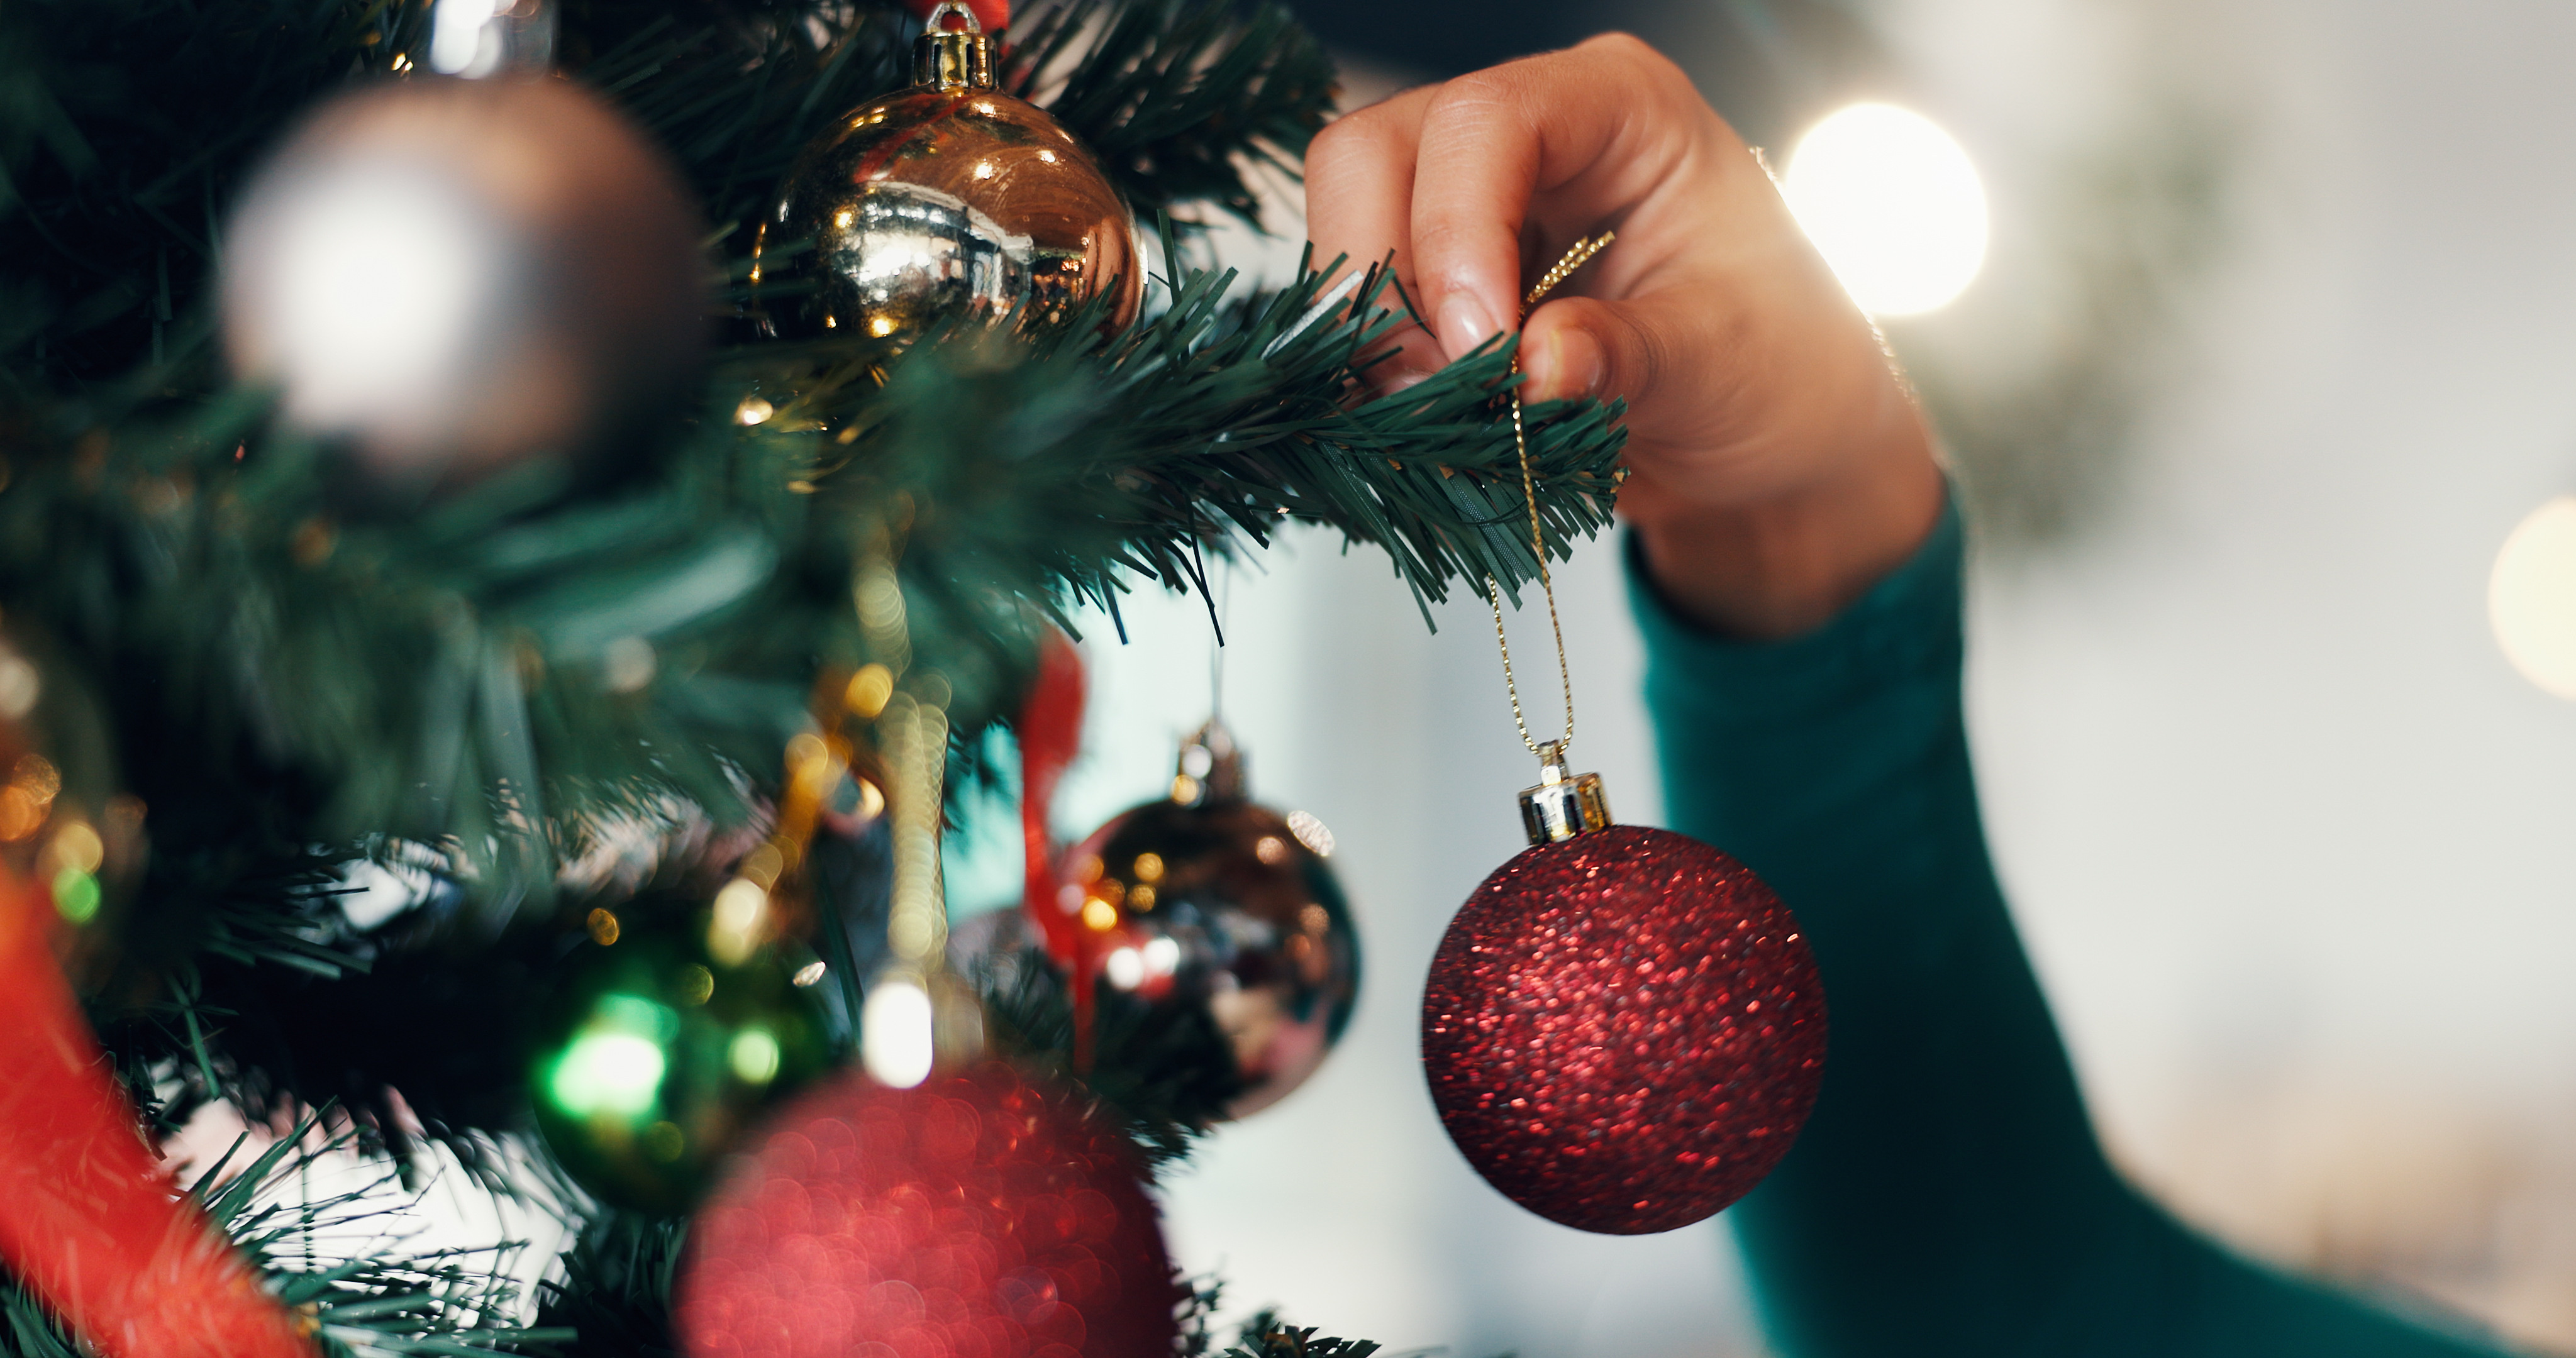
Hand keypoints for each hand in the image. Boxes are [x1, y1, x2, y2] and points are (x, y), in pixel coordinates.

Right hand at [1304, 35, 1944, 637]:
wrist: (1767, 446)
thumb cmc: (1778, 371)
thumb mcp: (1726, 364)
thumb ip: (1628, 356)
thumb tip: (1534, 365)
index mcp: (1620, 108)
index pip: (1483, 121)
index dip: (1454, 232)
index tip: (1485, 352)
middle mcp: (1531, 134)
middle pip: (1374, 154)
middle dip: (1388, 285)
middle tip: (1447, 393)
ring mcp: (1472, 201)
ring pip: (1345, 226)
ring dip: (1374, 338)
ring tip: (1451, 418)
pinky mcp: (1439, 276)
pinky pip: (1359, 304)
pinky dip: (1375, 372)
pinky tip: (1435, 424)